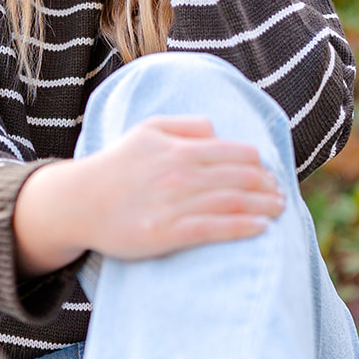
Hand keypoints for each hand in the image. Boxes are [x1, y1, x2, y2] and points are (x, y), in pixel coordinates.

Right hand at [14, 117, 286, 274]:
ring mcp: (174, 204)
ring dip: (263, 206)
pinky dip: (242, 227)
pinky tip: (260, 228)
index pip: (235, 153)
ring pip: (232, 202)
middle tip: (281, 195)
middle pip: (240, 178)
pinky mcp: (166, 232)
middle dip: (266, 186)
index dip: (259, 165)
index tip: (270, 175)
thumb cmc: (114, 167)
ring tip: (280, 211)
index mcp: (179, 148)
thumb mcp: (146, 131)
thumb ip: (184, 126)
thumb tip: (217, 131)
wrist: (77, 203)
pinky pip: (213, 229)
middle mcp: (180, 173)